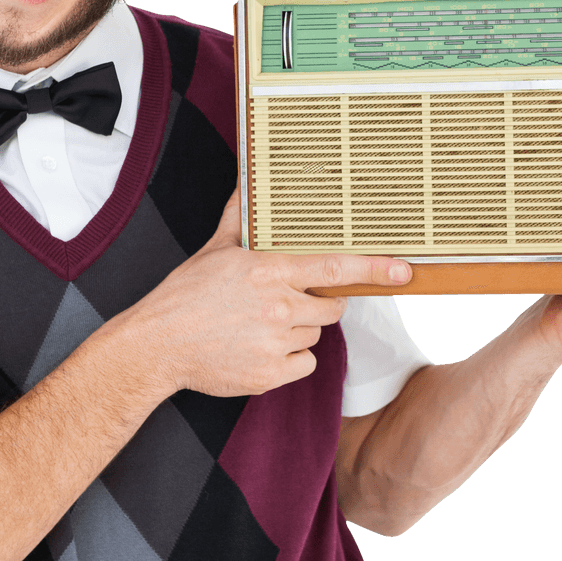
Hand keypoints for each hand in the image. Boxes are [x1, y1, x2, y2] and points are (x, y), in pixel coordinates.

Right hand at [112, 188, 411, 397]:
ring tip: (258, 325)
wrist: (157, 345)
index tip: (404, 270)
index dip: (373, 268)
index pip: (334, 267)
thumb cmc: (184, 295)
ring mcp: (276, 343)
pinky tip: (259, 349)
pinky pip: (304, 363)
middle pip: (331, 307)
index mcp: (268, 270)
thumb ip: (237, 218)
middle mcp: (278, 306)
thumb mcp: (213, 250)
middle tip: (287, 300)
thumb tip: (244, 186)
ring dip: (298, 330)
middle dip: (319, 303)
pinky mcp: (271, 374)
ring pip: (315, 335)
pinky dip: (289, 359)